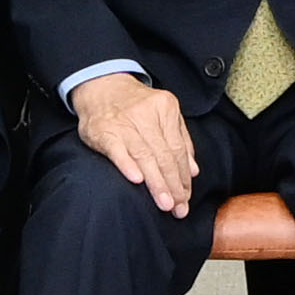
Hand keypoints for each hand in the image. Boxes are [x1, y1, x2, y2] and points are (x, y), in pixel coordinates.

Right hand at [71, 71, 199, 212]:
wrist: (101, 87)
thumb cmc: (135, 105)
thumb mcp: (163, 112)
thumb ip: (180, 139)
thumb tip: (193, 171)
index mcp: (166, 108)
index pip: (178, 149)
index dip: (183, 176)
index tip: (186, 197)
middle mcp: (147, 114)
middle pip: (164, 155)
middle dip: (174, 185)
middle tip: (179, 208)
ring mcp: (124, 122)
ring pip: (145, 156)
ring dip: (157, 183)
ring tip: (165, 203)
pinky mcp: (104, 130)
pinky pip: (117, 149)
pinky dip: (128, 165)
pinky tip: (137, 180)